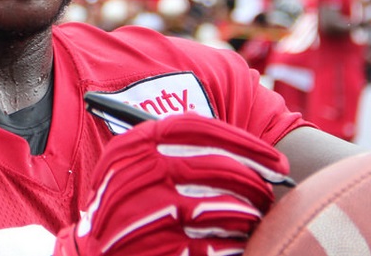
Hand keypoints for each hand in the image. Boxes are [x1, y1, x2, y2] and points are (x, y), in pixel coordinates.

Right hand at [53, 113, 289, 255]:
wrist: (96, 254)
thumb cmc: (130, 207)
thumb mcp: (138, 169)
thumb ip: (176, 152)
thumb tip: (251, 155)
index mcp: (130, 147)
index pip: (194, 129)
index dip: (242, 142)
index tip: (274, 159)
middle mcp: (136, 175)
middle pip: (214, 167)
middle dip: (254, 181)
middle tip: (272, 193)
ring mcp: (147, 214)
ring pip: (223, 207)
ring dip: (248, 215)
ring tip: (253, 220)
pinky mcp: (161, 249)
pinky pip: (217, 245)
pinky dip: (235, 245)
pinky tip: (237, 244)